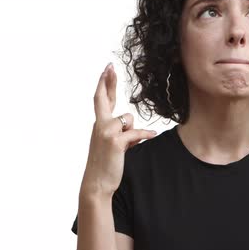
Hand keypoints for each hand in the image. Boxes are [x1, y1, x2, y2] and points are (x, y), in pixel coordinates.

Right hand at [80, 62, 156, 198]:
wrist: (97, 183)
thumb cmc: (106, 164)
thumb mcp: (113, 144)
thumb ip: (122, 133)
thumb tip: (137, 131)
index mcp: (99, 125)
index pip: (101, 100)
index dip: (104, 84)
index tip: (106, 70)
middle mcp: (100, 125)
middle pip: (104, 99)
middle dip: (107, 81)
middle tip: (110, 66)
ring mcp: (106, 132)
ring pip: (128, 119)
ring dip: (133, 131)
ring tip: (128, 146)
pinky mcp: (116, 141)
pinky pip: (136, 132)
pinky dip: (144, 135)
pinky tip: (150, 136)